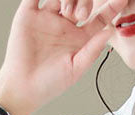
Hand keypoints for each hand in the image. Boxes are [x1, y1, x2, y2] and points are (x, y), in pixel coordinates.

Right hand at [0, 0, 129, 114]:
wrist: (24, 87)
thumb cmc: (51, 84)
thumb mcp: (76, 68)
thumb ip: (92, 50)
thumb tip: (109, 32)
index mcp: (80, 37)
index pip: (99, 18)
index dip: (110, 8)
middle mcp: (65, 24)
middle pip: (81, 1)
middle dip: (85, 3)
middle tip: (81, 15)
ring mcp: (47, 17)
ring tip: (67, 11)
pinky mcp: (28, 14)